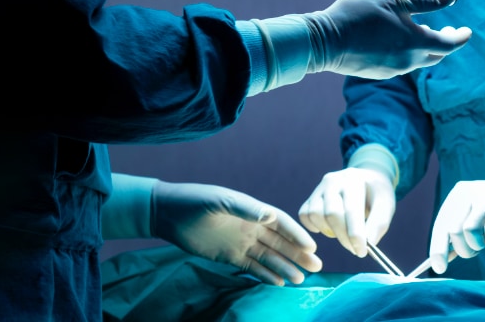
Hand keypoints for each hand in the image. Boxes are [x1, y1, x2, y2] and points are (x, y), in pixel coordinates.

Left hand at [151, 181, 322, 285]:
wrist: (168, 213)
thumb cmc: (195, 201)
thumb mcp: (220, 201)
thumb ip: (245, 208)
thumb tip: (270, 216)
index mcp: (253, 211)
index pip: (281, 224)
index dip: (297, 235)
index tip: (312, 246)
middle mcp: (251, 227)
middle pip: (280, 243)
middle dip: (298, 254)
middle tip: (317, 267)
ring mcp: (241, 242)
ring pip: (269, 257)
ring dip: (285, 267)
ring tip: (301, 279)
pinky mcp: (229, 256)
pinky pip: (252, 267)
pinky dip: (265, 275)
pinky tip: (279, 283)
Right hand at [299, 167, 395, 257]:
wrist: (366, 180)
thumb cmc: (376, 195)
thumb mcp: (386, 205)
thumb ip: (379, 223)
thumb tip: (369, 243)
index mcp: (354, 180)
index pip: (351, 210)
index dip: (355, 234)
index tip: (362, 252)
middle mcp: (333, 180)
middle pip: (331, 214)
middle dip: (344, 237)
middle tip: (356, 250)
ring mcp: (319, 188)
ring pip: (315, 214)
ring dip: (329, 231)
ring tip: (344, 233)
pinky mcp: (311, 197)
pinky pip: (304, 215)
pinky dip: (314, 227)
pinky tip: (330, 229)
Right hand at [306, 0, 472, 78]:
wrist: (325, 41)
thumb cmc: (359, 14)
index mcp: (416, 42)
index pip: (450, 44)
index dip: (460, 37)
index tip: (466, 30)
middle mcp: (409, 61)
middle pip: (436, 55)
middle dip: (445, 42)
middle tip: (447, 28)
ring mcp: (393, 70)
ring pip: (418, 60)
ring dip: (424, 46)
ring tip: (419, 29)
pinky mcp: (380, 73)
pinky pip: (402, 63)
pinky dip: (407, 52)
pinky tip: (395, 39)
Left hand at [428, 174, 484, 273]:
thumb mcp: (477, 216)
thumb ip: (459, 233)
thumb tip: (439, 261)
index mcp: (458, 193)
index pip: (441, 225)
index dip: (438, 249)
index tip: (439, 268)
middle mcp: (468, 192)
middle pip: (452, 232)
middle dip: (464, 249)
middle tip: (478, 248)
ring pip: (469, 232)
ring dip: (480, 244)